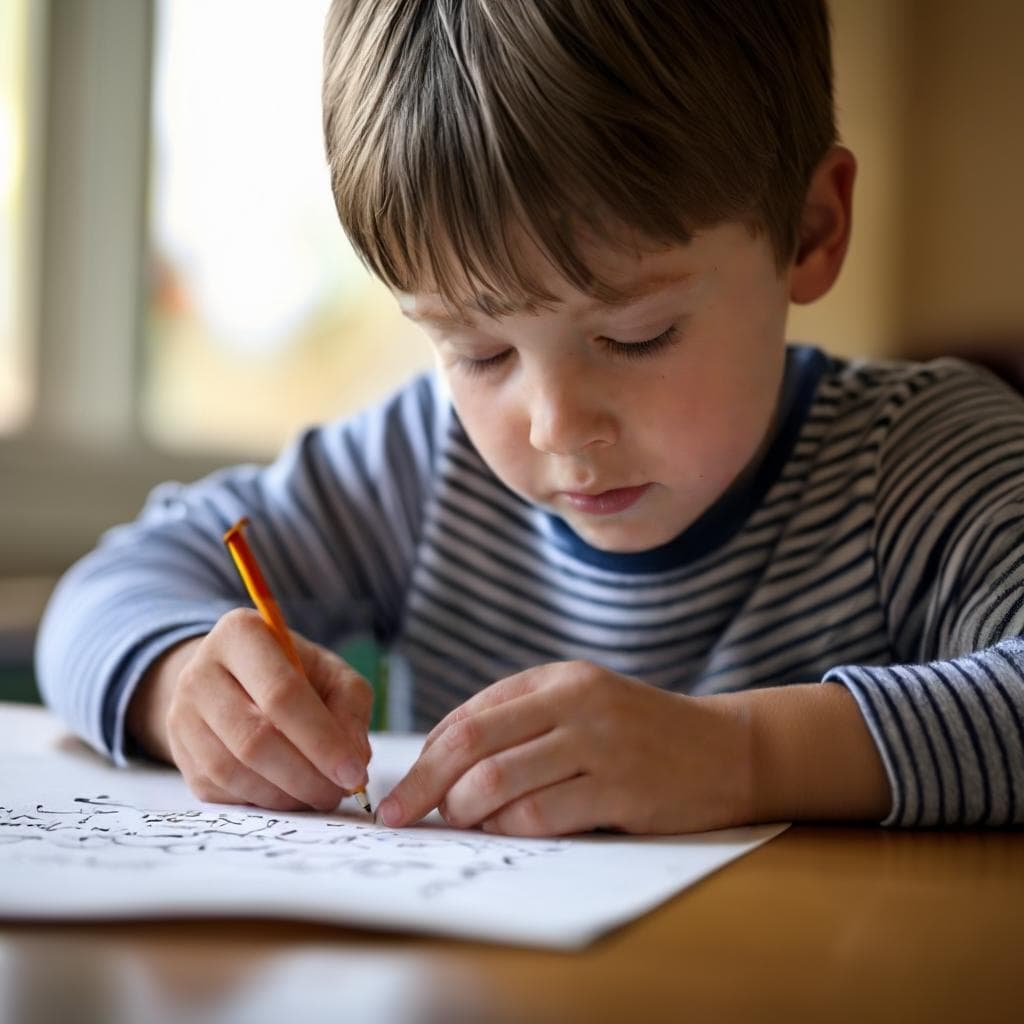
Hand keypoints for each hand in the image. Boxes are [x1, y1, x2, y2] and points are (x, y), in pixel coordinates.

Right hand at [127, 608, 372, 812]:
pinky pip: (219, 790)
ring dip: (283, 795)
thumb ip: (350, 707)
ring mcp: (182, 715)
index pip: (282, 693)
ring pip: (232, 770)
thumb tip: (353, 758)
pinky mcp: (179, 754)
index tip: (352, 772)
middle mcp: (200, 672)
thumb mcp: (331, 672)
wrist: (234, 678)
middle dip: (304, 775)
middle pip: (254, 738)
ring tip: (318, 795)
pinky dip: (261, 802)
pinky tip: (288, 795)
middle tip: (338, 792)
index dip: (321, 739)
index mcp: (241, 634)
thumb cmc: (293, 673)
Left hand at [377, 660, 752, 835]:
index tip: (401, 789)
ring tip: (460, 823)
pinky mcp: (622, 790)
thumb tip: (439, 762)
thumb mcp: (579, 704)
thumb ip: (518, 722)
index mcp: (557, 679)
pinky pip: (542, 816)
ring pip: (499, 783)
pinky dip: (510, 829)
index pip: (470, 716)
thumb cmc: (638, 731)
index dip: (426, 757)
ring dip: (465, 812)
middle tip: (398, 816)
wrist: (727, 750)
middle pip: (472, 746)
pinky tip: (507, 830)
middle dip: (424, 786)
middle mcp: (576, 703)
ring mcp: (600, 745)